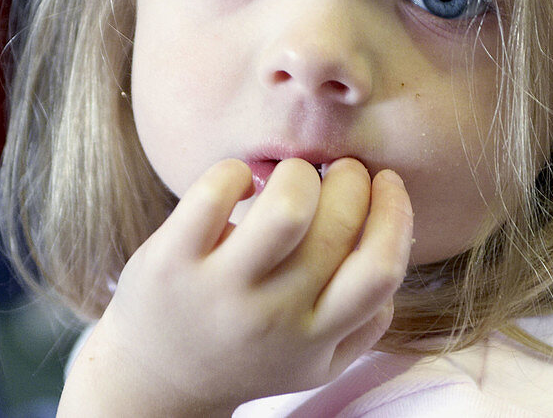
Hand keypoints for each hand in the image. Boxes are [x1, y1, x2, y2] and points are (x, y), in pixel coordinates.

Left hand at [57, 157, 413, 416]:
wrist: (157, 380)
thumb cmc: (246, 355)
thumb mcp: (314, 362)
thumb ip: (363, 326)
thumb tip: (396, 264)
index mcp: (315, 336)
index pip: (380, 270)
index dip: (396, 214)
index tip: (388, 183)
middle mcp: (273, 315)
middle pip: (337, 228)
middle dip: (351, 180)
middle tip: (341, 171)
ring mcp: (221, 287)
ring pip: (286, 208)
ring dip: (300, 174)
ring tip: (294, 175)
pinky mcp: (172, 259)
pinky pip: (212, 193)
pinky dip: (233, 172)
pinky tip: (239, 182)